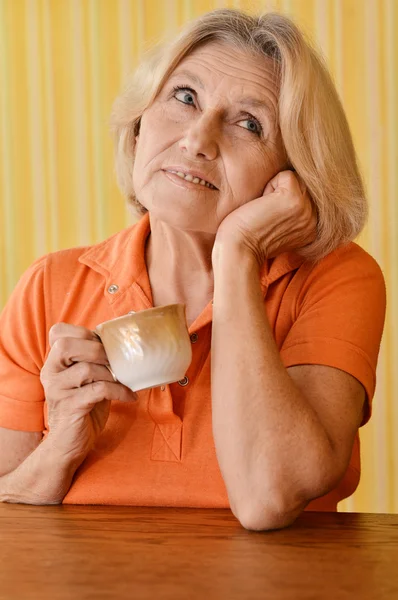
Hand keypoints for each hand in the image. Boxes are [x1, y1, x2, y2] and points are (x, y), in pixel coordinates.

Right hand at [40, 323, 136, 459]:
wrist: (68, 443)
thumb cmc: (82, 406)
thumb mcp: (85, 378)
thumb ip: (92, 359)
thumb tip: (121, 342)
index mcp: (53, 362)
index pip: (58, 332)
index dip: (82, 332)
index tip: (101, 344)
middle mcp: (50, 373)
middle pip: (66, 346)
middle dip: (96, 349)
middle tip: (114, 361)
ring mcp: (57, 390)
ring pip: (86, 369)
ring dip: (111, 373)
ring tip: (123, 381)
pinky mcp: (70, 407)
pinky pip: (98, 390)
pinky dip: (119, 391)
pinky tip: (129, 396)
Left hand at [215, 170, 316, 265]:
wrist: (240, 250)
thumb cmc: (250, 240)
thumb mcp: (281, 229)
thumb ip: (294, 214)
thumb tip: (293, 187)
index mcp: (313, 229)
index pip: (305, 196)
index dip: (283, 202)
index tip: (271, 222)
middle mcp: (314, 220)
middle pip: (301, 185)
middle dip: (280, 194)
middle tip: (266, 216)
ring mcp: (307, 209)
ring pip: (294, 179)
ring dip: (274, 190)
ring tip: (265, 211)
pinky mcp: (294, 199)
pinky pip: (285, 175)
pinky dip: (269, 186)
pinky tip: (262, 206)